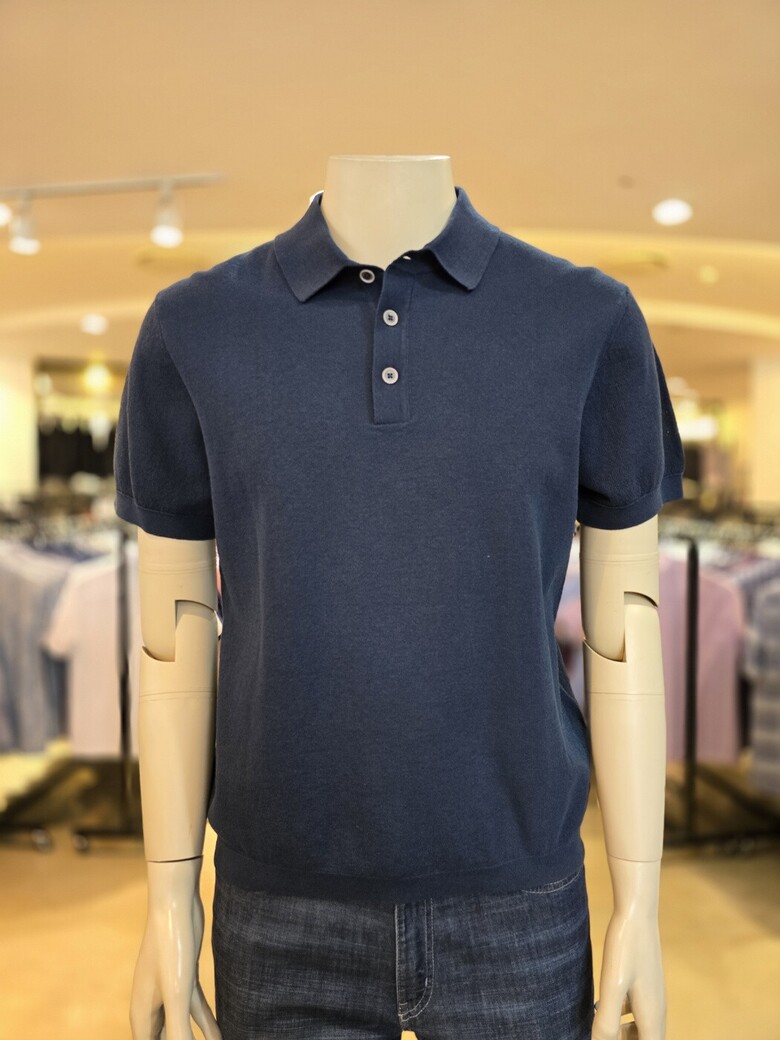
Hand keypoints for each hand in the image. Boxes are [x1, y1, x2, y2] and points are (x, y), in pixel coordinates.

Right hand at [129, 857, 221, 1039]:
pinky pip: (196, 1011)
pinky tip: (223, 1036)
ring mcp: (168, 993)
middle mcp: (151, 1008)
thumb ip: (178, 1031)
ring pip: (182, 1030)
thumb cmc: (171, 944)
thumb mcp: (177, 992)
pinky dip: (208, 1025)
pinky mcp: (185, 979)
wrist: (176, 902)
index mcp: (142, 1016)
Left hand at [592, 908, 665, 1039]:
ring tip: (602, 1027)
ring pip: (644, 1027)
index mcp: (652, 1016)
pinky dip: (624, 1017)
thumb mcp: (612, 986)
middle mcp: (657, 1009)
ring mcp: (653, 995)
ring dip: (626, 1034)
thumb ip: (607, 1019)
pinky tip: (603, 1006)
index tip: (608, 1038)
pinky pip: (638, 1011)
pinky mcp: (646, 982)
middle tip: (603, 1034)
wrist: (636, 912)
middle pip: (647, 1039)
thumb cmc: (624, 948)